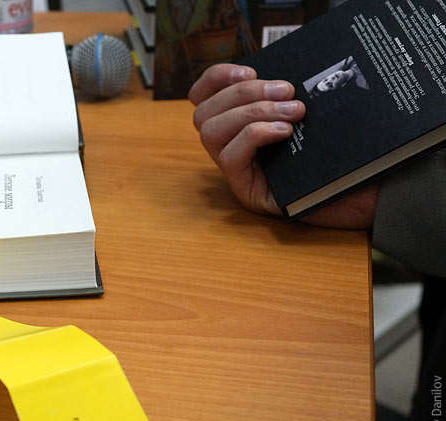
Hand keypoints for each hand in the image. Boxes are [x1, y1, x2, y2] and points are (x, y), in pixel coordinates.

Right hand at [189, 63, 376, 227]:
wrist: (374, 192)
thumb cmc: (346, 151)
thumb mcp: (312, 112)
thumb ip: (285, 94)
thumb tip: (279, 70)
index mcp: (242, 124)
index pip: (204, 97)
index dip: (216, 79)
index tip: (249, 70)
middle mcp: (233, 148)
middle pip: (204, 113)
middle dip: (242, 94)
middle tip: (286, 91)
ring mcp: (239, 172)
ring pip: (211, 132)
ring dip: (250, 112)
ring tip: (292, 111)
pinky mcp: (248, 192)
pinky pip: (231, 157)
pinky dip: (255, 134)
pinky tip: (286, 131)